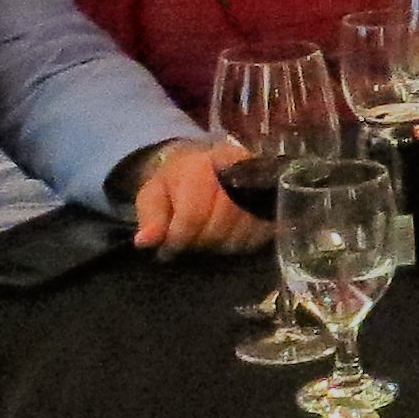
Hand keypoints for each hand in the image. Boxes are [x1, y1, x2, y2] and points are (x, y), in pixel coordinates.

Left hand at [131, 139, 251, 251]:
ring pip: (241, 233)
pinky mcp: (274, 197)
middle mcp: (235, 171)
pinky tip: (229, 240)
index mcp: (200, 166)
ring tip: (208, 241)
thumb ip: (150, 216)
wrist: (205, 165)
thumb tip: (144, 242)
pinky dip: (244, 243)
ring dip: (221, 245)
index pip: (193, 214)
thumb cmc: (177, 182)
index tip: (167, 251)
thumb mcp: (154, 193)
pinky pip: (262, 233)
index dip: (179, 238)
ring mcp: (259, 183)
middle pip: (219, 226)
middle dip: (200, 242)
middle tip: (190, 245)